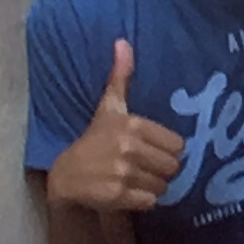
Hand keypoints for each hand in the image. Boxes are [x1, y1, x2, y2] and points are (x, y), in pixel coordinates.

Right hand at [45, 42, 186, 215]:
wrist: (66, 176)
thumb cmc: (94, 140)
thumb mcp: (109, 107)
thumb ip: (121, 78)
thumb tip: (122, 42)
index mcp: (132, 125)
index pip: (178, 145)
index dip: (166, 150)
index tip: (150, 150)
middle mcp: (128, 147)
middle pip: (173, 166)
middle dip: (161, 169)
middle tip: (143, 167)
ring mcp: (123, 173)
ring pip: (163, 185)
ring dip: (153, 186)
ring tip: (133, 179)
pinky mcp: (118, 196)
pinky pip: (151, 201)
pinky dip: (143, 201)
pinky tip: (127, 192)